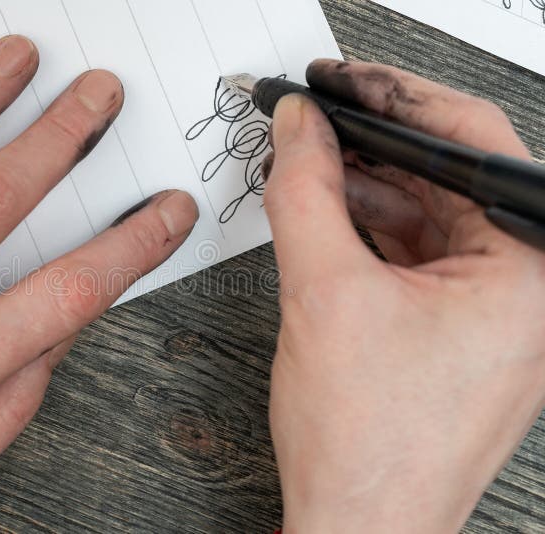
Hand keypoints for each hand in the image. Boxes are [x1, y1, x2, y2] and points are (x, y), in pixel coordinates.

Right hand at [263, 60, 544, 532]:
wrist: (360, 529)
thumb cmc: (370, 446)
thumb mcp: (324, 293)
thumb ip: (306, 192)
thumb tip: (299, 129)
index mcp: (531, 269)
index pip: (470, 140)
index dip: (391, 99)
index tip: (338, 81)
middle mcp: (527, 286)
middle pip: (446, 176)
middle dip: (370, 144)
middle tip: (312, 121)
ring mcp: (494, 309)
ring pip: (426, 213)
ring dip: (362, 186)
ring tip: (305, 164)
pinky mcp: (458, 326)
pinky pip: (415, 252)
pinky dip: (367, 227)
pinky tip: (324, 211)